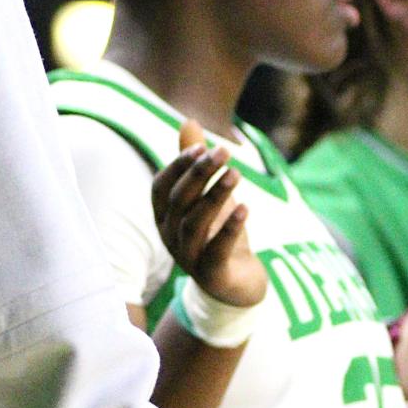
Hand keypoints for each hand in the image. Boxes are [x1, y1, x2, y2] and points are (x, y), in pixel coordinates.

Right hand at [150, 121, 265, 308]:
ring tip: (235, 173)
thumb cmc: (217, 234)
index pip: (161, 187)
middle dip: (200, 174)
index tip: (203, 147)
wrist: (236, 286)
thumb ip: (195, 163)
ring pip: (195, 223)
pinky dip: (230, 228)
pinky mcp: (211, 275)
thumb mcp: (207, 196)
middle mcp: (170, 236)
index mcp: (164, 217)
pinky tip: (246, 208)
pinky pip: (217, 250)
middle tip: (224, 152)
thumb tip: (189, 120)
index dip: (178, 166)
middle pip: (179, 200)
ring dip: (215, 196)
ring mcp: (188, 257)